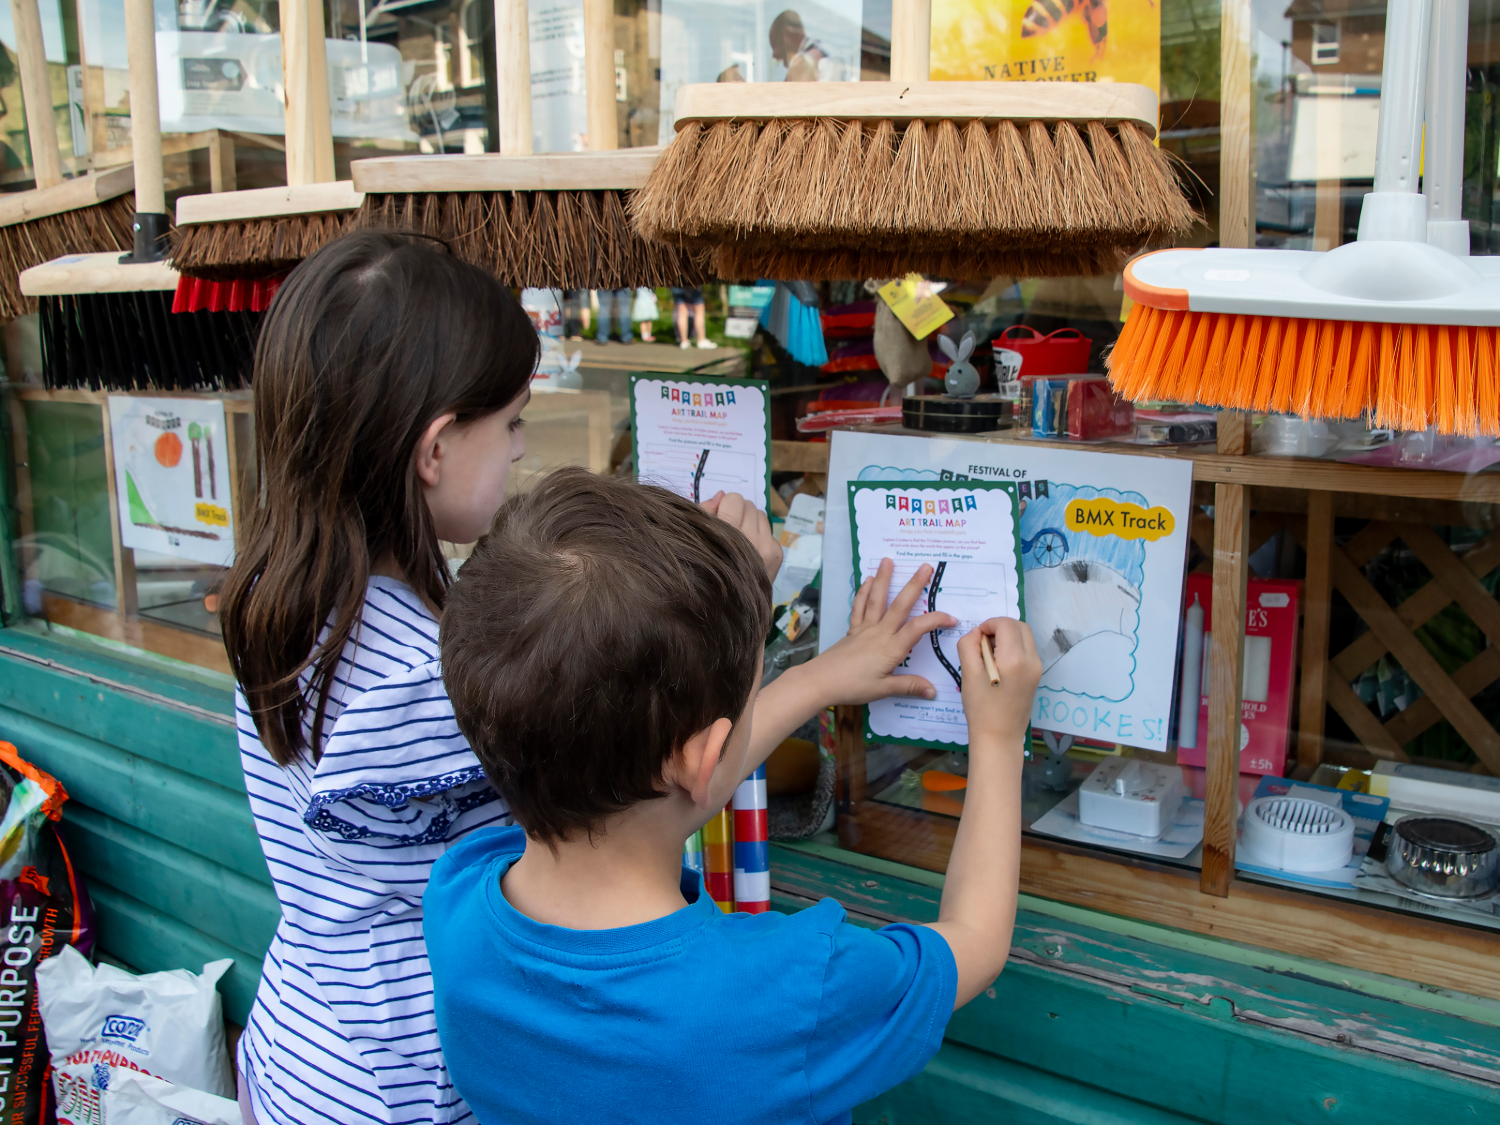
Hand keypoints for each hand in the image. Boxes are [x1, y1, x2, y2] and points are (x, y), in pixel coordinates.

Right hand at [702, 490, 781, 581]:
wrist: (731, 608)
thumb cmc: (705, 573)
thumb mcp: (695, 540)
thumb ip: (705, 513)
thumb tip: (721, 495)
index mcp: (728, 537)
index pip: (734, 499)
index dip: (724, 506)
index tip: (718, 519)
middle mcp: (752, 541)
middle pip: (748, 504)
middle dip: (738, 512)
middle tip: (728, 529)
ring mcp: (768, 548)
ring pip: (760, 514)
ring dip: (750, 521)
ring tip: (739, 539)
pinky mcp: (777, 553)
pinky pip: (768, 528)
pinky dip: (759, 533)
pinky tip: (750, 548)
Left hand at [808, 559, 955, 704]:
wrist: (820, 681)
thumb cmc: (852, 686)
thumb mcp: (883, 690)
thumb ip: (909, 687)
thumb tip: (933, 690)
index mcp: (892, 648)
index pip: (919, 628)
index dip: (936, 620)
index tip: (952, 618)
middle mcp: (880, 633)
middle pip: (900, 605)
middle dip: (914, 585)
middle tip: (925, 566)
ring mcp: (865, 629)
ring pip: (877, 600)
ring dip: (883, 579)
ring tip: (888, 560)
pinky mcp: (853, 630)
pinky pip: (859, 608)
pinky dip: (863, 593)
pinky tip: (866, 581)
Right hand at [957, 617, 1040, 748]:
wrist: (999, 736)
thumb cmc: (980, 707)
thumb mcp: (968, 673)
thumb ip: (969, 645)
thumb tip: (977, 633)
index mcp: (1014, 658)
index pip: (1005, 624)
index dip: (989, 624)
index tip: (976, 637)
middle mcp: (1031, 660)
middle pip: (1020, 626)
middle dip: (1000, 627)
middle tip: (983, 643)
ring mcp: (1037, 668)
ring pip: (1025, 637)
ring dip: (1008, 636)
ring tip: (990, 654)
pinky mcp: (1037, 675)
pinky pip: (1027, 650)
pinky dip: (1014, 647)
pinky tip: (999, 664)